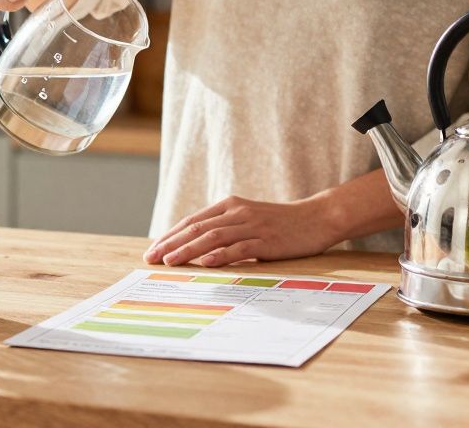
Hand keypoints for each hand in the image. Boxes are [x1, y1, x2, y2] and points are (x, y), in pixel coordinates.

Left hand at [143, 195, 339, 266]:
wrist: (317, 218)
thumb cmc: (280, 224)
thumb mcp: (248, 221)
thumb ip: (225, 229)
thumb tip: (196, 249)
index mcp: (229, 206)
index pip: (192, 221)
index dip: (170, 235)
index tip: (153, 249)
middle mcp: (237, 212)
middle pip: (197, 228)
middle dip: (171, 244)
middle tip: (151, 258)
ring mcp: (252, 226)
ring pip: (213, 237)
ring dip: (189, 250)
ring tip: (170, 261)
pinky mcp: (266, 241)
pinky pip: (239, 248)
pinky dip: (221, 255)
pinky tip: (205, 263)